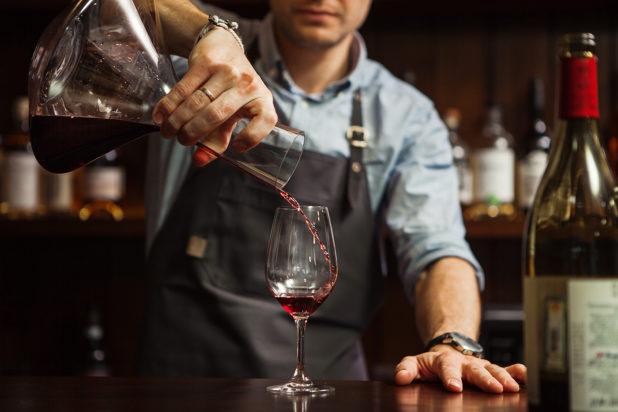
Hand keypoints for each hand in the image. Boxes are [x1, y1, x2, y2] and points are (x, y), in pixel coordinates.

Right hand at [153, 27, 276, 165]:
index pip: (266, 120)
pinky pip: (183, 89)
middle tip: (182, 141)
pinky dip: (169, 105)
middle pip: (216, 115)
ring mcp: (227, 71)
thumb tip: (198, 161)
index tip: (237, 147)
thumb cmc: (231, 88)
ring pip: (196, 102)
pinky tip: (161, 116)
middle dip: (193, 132)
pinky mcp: (206, 62)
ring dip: (178, 121)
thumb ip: (218, 139)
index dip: (253, 136)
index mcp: (262, 100)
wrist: (223, 45)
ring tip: (168, 132)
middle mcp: (248, 85)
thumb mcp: (233, 113)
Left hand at [394, 345, 526, 392]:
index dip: (450, 377)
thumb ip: (406, 369)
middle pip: (475, 370)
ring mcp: (479, 365)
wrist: (447, 349)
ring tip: (513, 387)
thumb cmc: (431, 363)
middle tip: (495, 389)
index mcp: (444, 360)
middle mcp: (464, 362)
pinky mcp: (490, 370)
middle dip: (485, 379)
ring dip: (503, 377)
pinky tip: (526, 375)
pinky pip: (507, 369)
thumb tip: (400, 378)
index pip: (446, 368)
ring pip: (493, 369)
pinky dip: (517, 371)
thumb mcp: (414, 363)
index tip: (454, 387)